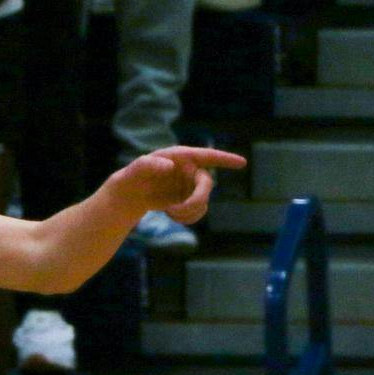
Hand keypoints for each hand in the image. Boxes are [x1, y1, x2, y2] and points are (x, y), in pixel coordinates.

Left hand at [112, 145, 247, 224]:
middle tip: (176, 211)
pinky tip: (173, 216)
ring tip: (169, 213)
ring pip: (203, 201)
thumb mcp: (134, 170)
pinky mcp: (189, 200)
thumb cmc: (132, 177)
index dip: (225, 159)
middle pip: (206, 184)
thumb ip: (147, 165)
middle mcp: (190, 170)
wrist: (131, 194)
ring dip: (189, 212)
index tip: (242, 163)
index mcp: (181, 157)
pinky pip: (199, 211)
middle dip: (196, 200)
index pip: (207, 156)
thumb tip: (169, 166)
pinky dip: (188, 218)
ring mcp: (191, 185)